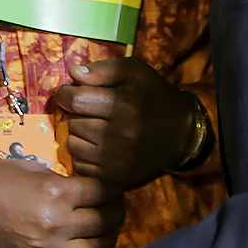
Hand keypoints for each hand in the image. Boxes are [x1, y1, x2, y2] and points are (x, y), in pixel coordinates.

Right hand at [0, 158, 124, 247]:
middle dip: (117, 212)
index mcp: (58, 193)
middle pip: (103, 221)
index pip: (102, 192)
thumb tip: (84, 186)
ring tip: (110, 230)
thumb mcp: (32, 169)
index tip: (116, 188)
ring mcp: (51, 247)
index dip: (114, 189)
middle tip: (119, 207)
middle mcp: (59, 222)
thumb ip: (61, 180)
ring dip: (108, 239)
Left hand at [51, 58, 202, 188]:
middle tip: (90, 110)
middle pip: (73, 123)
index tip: (72, 92)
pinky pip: (80, 165)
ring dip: (78, 134)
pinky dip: (84, 155)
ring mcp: (117, 161)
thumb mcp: (134, 71)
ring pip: (73, 145)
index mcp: (124, 105)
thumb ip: (102, 70)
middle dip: (76, 113)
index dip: (67, 93)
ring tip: (95, 127)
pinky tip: (99, 146)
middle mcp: (120, 135)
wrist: (180, 133)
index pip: (74, 100)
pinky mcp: (116, 178)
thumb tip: (73, 73)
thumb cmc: (153, 96)